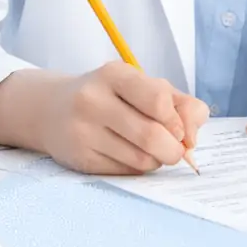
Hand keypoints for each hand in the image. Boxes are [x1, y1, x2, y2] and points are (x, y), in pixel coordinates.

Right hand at [0, 63, 208, 174]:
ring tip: (152, 151)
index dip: (177, 121)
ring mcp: (82, 131)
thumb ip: (180, 104)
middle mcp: (93, 100)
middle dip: (173, 150)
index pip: (157, 99)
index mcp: (114, 74)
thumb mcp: (144, 86)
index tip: (179, 129)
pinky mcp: (79, 159)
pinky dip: (138, 169)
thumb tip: (193, 137)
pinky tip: (130, 156)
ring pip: (140, 159)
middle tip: (175, 151)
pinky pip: (124, 173)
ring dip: (157, 161)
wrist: (53, 109)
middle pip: (151, 136)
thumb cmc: (112, 96)